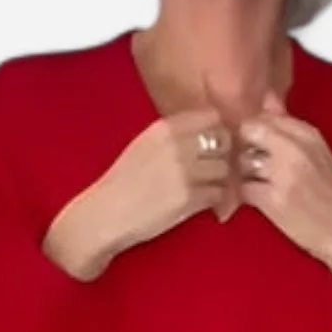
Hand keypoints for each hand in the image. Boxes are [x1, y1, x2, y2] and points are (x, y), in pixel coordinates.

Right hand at [43, 105, 238, 279]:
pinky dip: (218, 200)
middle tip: (220, 169)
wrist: (105, 214)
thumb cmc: (122, 184)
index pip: (211, 116)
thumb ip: (173, 136)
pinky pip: (219, 193)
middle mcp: (176, 145)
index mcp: (165, 128)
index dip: (219, 130)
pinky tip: (209, 205)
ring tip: (214, 189)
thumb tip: (204, 133)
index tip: (216, 145)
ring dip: (224, 180)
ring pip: (225, 167)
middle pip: (224, 140)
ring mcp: (184, 171)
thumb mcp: (144, 146)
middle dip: (226, 154)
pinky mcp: (188, 198)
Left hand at [233, 88, 331, 279]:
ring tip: (254, 183)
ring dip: (242, 172)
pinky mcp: (273, 199)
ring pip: (243, 159)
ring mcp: (283, 174)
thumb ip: (289, 126)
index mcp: (308, 134)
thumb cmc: (329, 195)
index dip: (253, 129)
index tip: (253, 143)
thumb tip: (266, 98)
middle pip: (250, 131)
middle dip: (243, 146)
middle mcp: (296, 149)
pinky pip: (243, 187)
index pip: (266, 116)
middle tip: (248, 162)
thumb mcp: (317, 153)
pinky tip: (254, 199)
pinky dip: (243, 194)